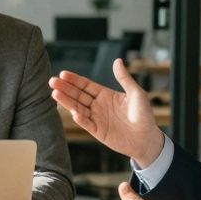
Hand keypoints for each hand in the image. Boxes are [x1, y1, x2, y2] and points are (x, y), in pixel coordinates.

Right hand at [49, 59, 163, 165]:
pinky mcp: (98, 132)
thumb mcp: (136, 93)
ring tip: (55, 94)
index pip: (86, 86)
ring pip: (78, 108)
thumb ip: (124, 78)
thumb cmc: (144, 115)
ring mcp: (97, 118)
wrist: (148, 138)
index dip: (74, 80)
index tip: (63, 74)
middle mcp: (98, 106)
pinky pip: (86, 124)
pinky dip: (80, 119)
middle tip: (52, 81)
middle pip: (78, 95)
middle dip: (65, 88)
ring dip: (67, 102)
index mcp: (105, 95)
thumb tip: (117, 61)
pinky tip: (74, 112)